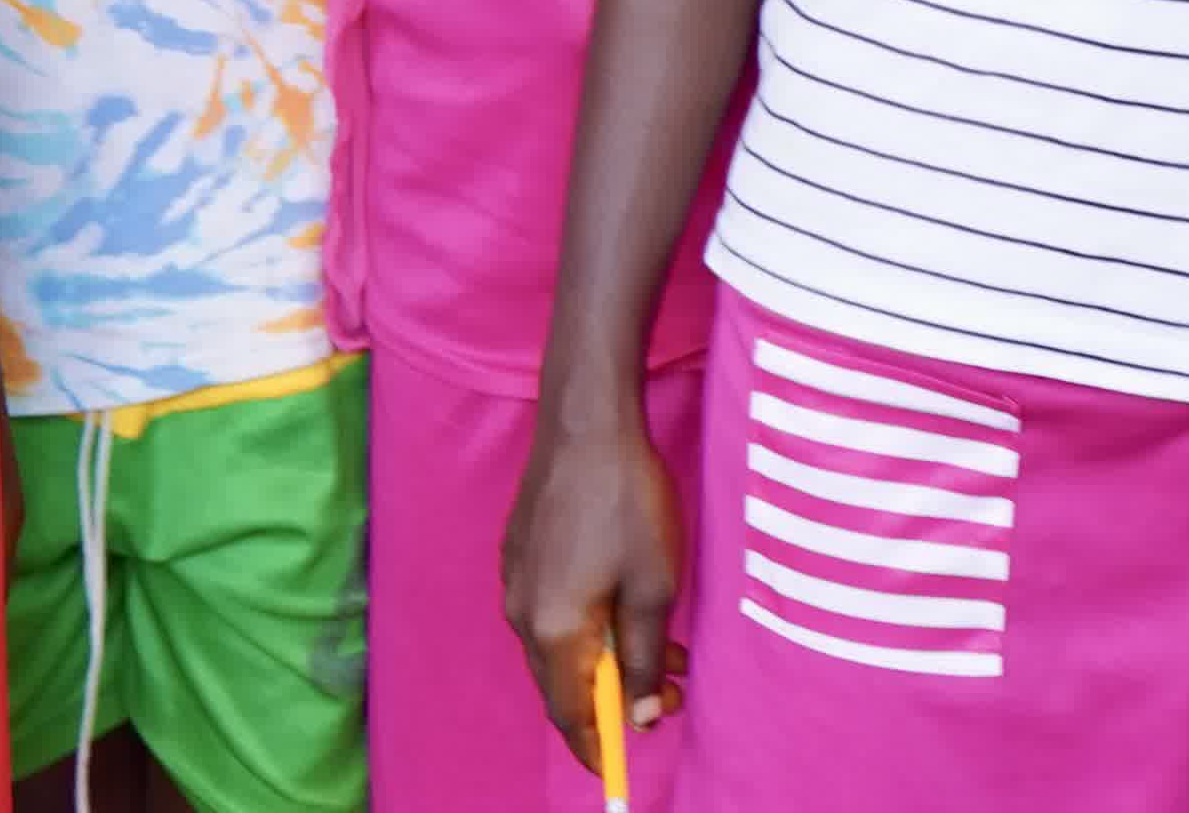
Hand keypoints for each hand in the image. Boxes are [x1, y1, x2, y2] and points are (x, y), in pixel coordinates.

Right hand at [500, 405, 687, 770]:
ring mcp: (515, 579)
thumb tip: (643, 718)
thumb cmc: (625, 501)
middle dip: (617, 698)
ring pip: (560, 644)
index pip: (570, 714)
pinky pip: (551, 610)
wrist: (586, 420)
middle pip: (563, 682)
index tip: (621, 769)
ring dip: (608, 658)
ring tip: (664, 646)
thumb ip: (645, 661)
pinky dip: (589, 624)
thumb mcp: (653, 587)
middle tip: (673, 693)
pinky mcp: (519, 552)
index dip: (597, 747)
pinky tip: (627, 604)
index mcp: (552, 630)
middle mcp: (521, 611)